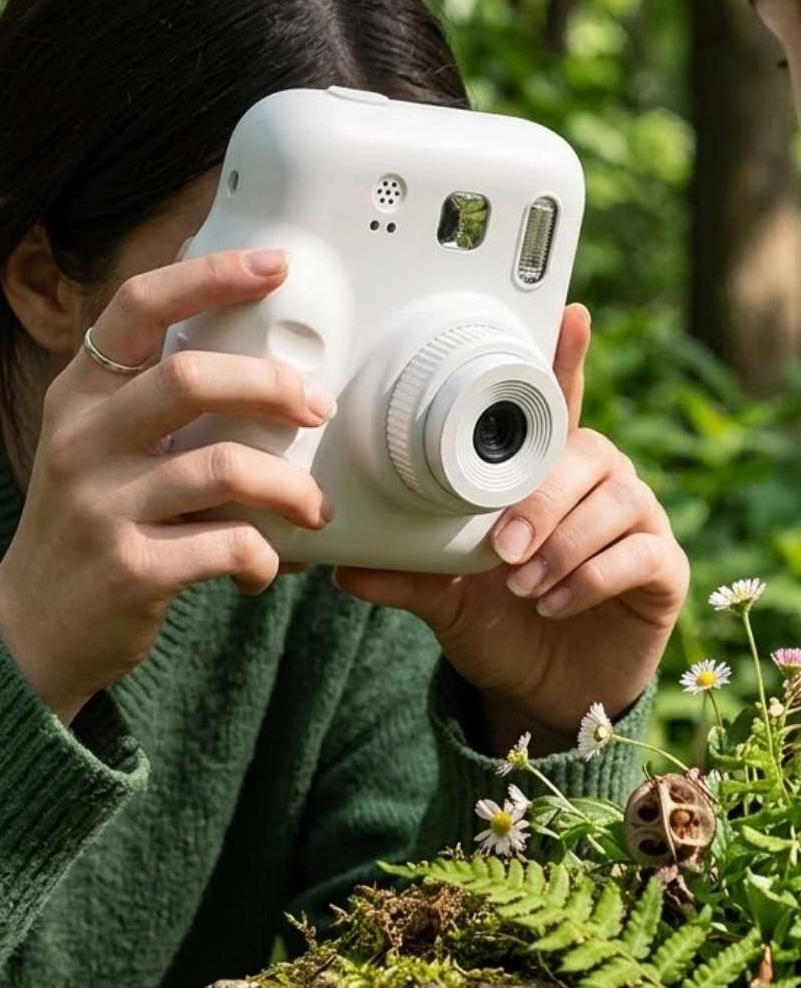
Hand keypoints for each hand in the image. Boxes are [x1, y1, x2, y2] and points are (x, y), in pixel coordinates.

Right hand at [0, 249, 333, 724]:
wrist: (32, 630)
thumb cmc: (87, 523)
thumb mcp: (94, 445)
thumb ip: (150, 400)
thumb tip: (251, 349)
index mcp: (79, 395)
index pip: (137, 305)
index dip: (209, 275)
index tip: (274, 265)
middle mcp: (81, 440)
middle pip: (190, 377)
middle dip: (272, 385)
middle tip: (317, 407)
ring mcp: (101, 505)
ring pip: (222, 466)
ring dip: (287, 486)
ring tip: (313, 508)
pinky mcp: (129, 569)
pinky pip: (225, 545)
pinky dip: (261, 556)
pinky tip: (261, 568)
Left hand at [333, 305, 689, 745]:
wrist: (542, 691)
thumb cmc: (496, 624)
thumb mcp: (444, 600)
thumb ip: (407, 578)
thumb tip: (343, 567)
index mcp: (544, 473)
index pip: (559, 406)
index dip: (566, 359)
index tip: (571, 314)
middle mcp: (596, 483)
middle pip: (586, 453)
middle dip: (542, 500)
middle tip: (503, 549)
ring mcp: (635, 521)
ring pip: (616, 501)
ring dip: (564, 543)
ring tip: (523, 585)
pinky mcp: (662, 567)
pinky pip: (641, 552)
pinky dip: (593, 577)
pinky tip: (554, 602)